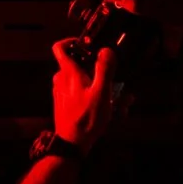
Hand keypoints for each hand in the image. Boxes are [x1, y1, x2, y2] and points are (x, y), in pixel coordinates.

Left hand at [52, 37, 118, 151]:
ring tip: (121, 102)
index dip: (72, 41)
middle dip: (99, 72)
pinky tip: (113, 111)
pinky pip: (81, 94)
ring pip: (83, 82)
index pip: (60, 47)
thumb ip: (104, 70)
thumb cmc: (87, 117)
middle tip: (117, 82)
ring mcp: (61, 91)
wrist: (72, 142)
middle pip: (78, 65)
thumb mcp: (101, 93)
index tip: (88, 44)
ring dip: (101, 88)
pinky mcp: (65, 102)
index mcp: (68, 73)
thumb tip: (106, 50)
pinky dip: (95, 98)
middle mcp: (61, 79)